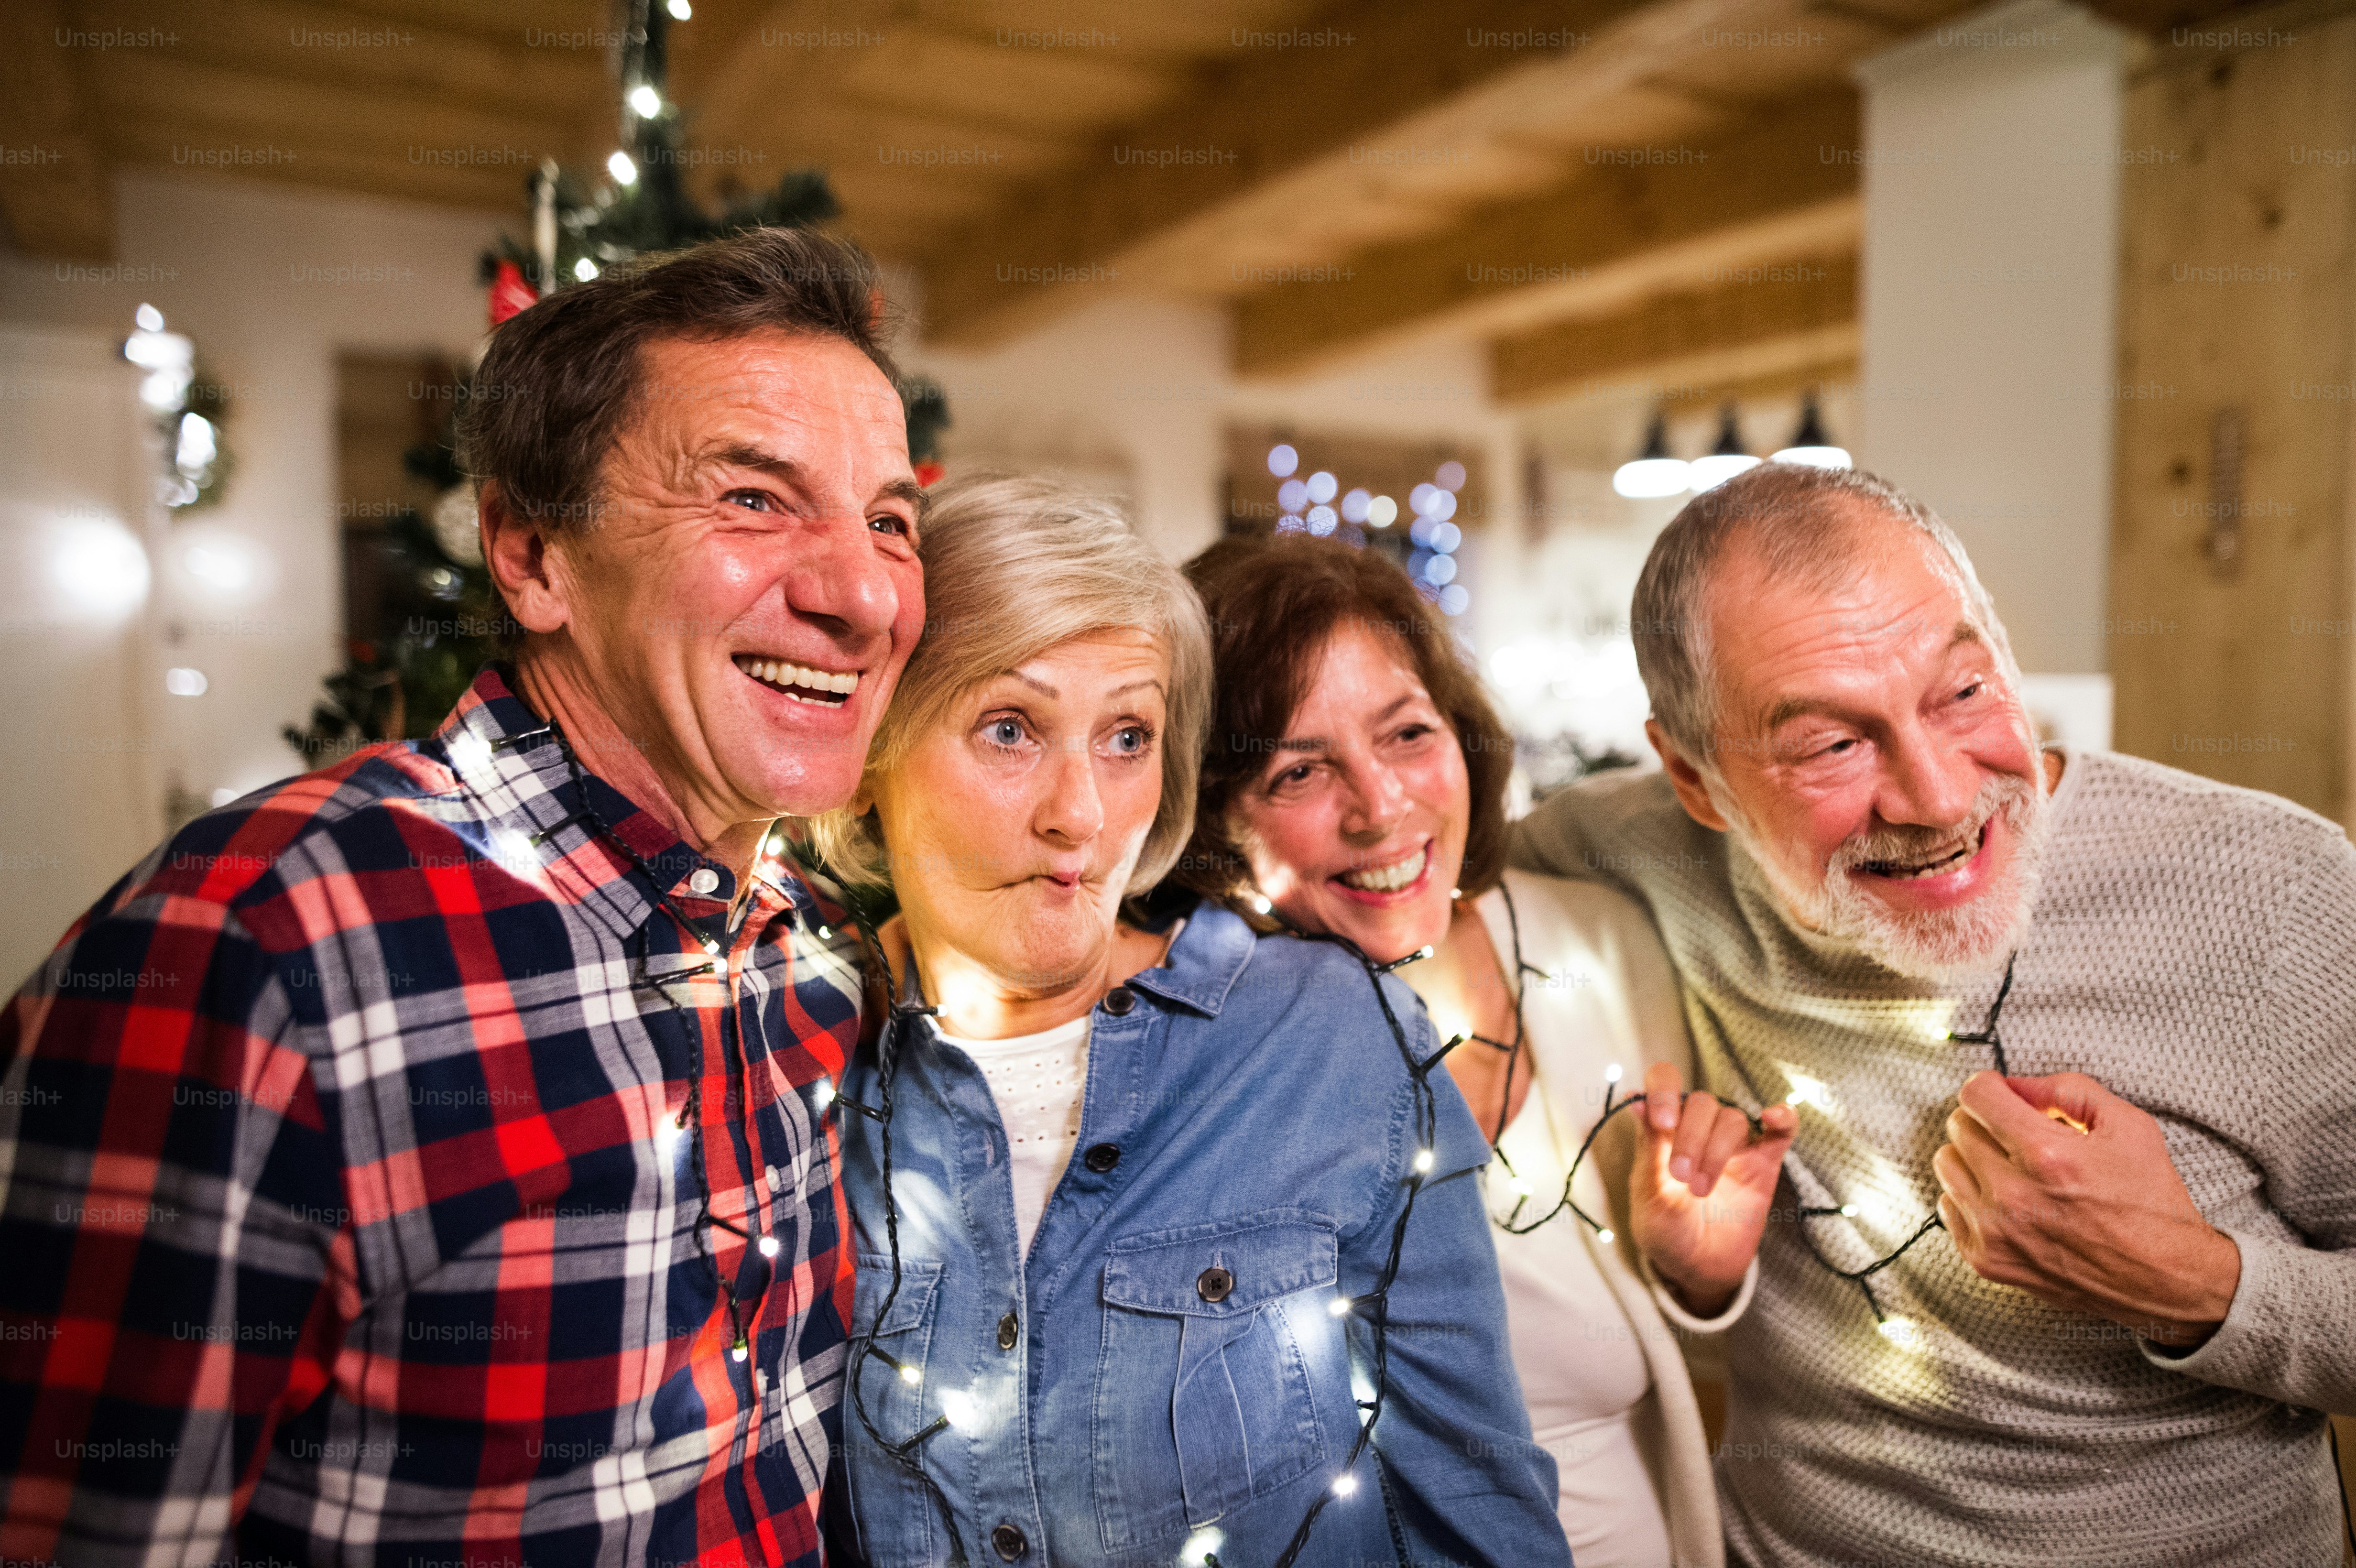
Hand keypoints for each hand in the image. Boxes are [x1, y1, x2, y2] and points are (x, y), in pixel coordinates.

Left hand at [1628, 1063, 1797, 1317]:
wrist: (1697, 1270)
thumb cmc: (1664, 1230)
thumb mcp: (1647, 1194)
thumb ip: (1647, 1147)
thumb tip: (1634, 1097)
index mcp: (1664, 1128)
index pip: (1665, 1083)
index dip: (1664, 1091)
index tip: (1661, 1123)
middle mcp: (1698, 1129)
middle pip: (1702, 1103)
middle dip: (1691, 1138)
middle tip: (1681, 1177)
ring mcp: (1734, 1145)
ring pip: (1732, 1118)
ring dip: (1716, 1150)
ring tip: (1700, 1190)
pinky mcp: (1764, 1163)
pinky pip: (1781, 1130)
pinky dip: (1782, 1118)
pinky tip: (1773, 1116)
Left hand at [1934, 1071, 2240, 1347]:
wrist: (2165, 1279)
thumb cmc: (2151, 1201)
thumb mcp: (2128, 1126)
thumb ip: (2067, 1090)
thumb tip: (2015, 1084)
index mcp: (2047, 1154)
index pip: (1975, 1094)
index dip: (1993, 1086)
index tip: (2007, 1096)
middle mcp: (2013, 1194)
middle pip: (1959, 1126)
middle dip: (1989, 1121)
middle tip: (2021, 1134)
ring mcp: (1995, 1232)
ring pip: (1947, 1163)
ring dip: (1975, 1157)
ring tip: (2015, 1167)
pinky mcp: (1987, 1261)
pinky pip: (1948, 1206)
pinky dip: (1972, 1197)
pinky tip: (2009, 1201)